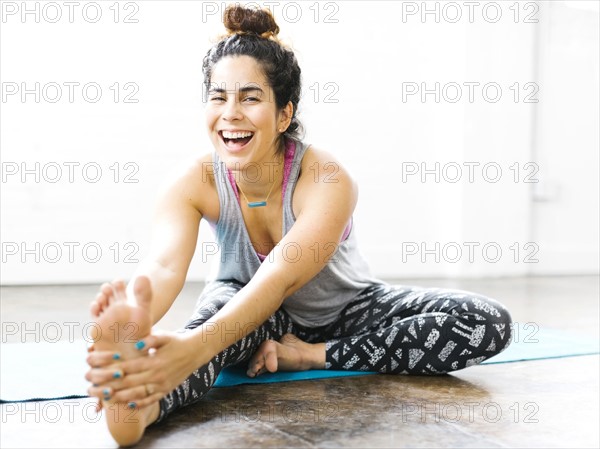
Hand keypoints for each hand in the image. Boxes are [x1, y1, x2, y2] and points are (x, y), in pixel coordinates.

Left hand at [86, 330, 204, 408]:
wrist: (195, 351)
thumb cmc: (176, 342)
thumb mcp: (164, 336)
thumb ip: (151, 339)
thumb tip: (139, 343)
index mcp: (154, 361)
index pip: (130, 368)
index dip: (115, 371)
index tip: (102, 372)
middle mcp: (157, 375)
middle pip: (131, 383)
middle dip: (113, 386)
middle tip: (99, 388)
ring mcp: (162, 384)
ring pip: (139, 394)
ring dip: (123, 397)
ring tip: (109, 398)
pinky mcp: (166, 390)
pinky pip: (151, 400)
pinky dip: (140, 403)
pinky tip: (129, 404)